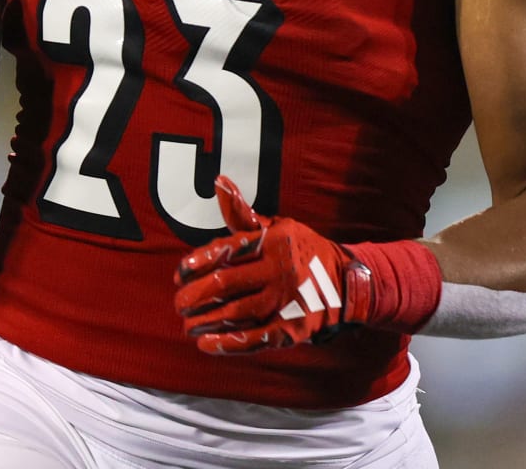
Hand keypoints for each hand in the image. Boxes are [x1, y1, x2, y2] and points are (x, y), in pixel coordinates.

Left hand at [174, 176, 369, 353]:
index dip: (199, 262)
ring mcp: (287, 301)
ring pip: (236, 312)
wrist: (345, 284)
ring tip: (187, 324)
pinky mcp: (292, 328)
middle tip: (179, 303)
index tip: (180, 273)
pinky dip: (227, 343)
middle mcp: (280, 269)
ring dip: (205, 320)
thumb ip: (243, 214)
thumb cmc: (300, 251)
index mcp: (274, 241)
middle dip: (195, 295)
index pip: (229, 250)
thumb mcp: (277, 227)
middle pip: (227, 284)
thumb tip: (218, 182)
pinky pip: (254, 338)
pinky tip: (204, 343)